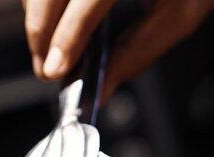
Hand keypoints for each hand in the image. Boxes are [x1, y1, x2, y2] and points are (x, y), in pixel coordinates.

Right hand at [23, 0, 213, 100]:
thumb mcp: (177, 17)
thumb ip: (137, 54)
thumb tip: (100, 90)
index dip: (68, 36)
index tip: (54, 69)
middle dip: (40, 30)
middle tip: (45, 69)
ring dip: (36, 15)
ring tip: (49, 50)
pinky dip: (39, 0)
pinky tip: (51, 22)